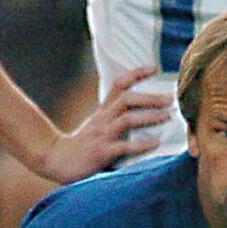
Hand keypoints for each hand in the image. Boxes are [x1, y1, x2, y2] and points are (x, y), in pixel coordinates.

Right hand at [36, 66, 172, 183]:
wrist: (56, 159)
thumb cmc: (81, 144)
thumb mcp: (96, 124)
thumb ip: (114, 117)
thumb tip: (141, 112)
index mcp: (103, 111)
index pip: (118, 85)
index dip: (135, 74)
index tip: (154, 68)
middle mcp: (103, 119)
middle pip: (127, 99)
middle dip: (150, 97)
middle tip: (170, 98)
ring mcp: (102, 135)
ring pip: (127, 119)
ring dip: (149, 116)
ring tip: (167, 116)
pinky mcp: (101, 152)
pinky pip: (123, 146)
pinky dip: (141, 144)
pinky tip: (155, 143)